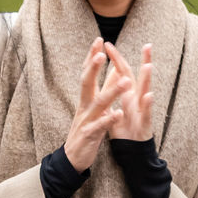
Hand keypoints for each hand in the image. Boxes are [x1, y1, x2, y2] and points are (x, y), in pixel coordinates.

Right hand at [64, 37, 132, 171]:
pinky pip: (100, 126)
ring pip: (98, 103)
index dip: (92, 56)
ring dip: (112, 91)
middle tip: (101, 53)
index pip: (87, 73)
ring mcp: (86, 120)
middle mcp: (84, 106)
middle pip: (87, 83)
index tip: (99, 39)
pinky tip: (119, 114)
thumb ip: (107, 88)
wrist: (73, 158)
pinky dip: (109, 120)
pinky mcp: (90, 136)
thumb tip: (117, 69)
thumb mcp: (96, 107)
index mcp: (86, 98)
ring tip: (125, 80)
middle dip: (93, 68)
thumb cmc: (87, 129)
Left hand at [103, 42, 152, 141]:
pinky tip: (149, 95)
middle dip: (143, 61)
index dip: (116, 58)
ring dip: (147, 79)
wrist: (131, 150)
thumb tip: (114, 75)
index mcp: (128, 94)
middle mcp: (137, 99)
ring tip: (148, 65)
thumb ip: (117, 90)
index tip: (108, 43)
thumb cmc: (125, 128)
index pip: (122, 72)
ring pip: (145, 92)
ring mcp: (142, 110)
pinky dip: (148, 104)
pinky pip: (146, 113)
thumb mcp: (118, 106)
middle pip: (138, 77)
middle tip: (147, 45)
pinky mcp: (144, 124)